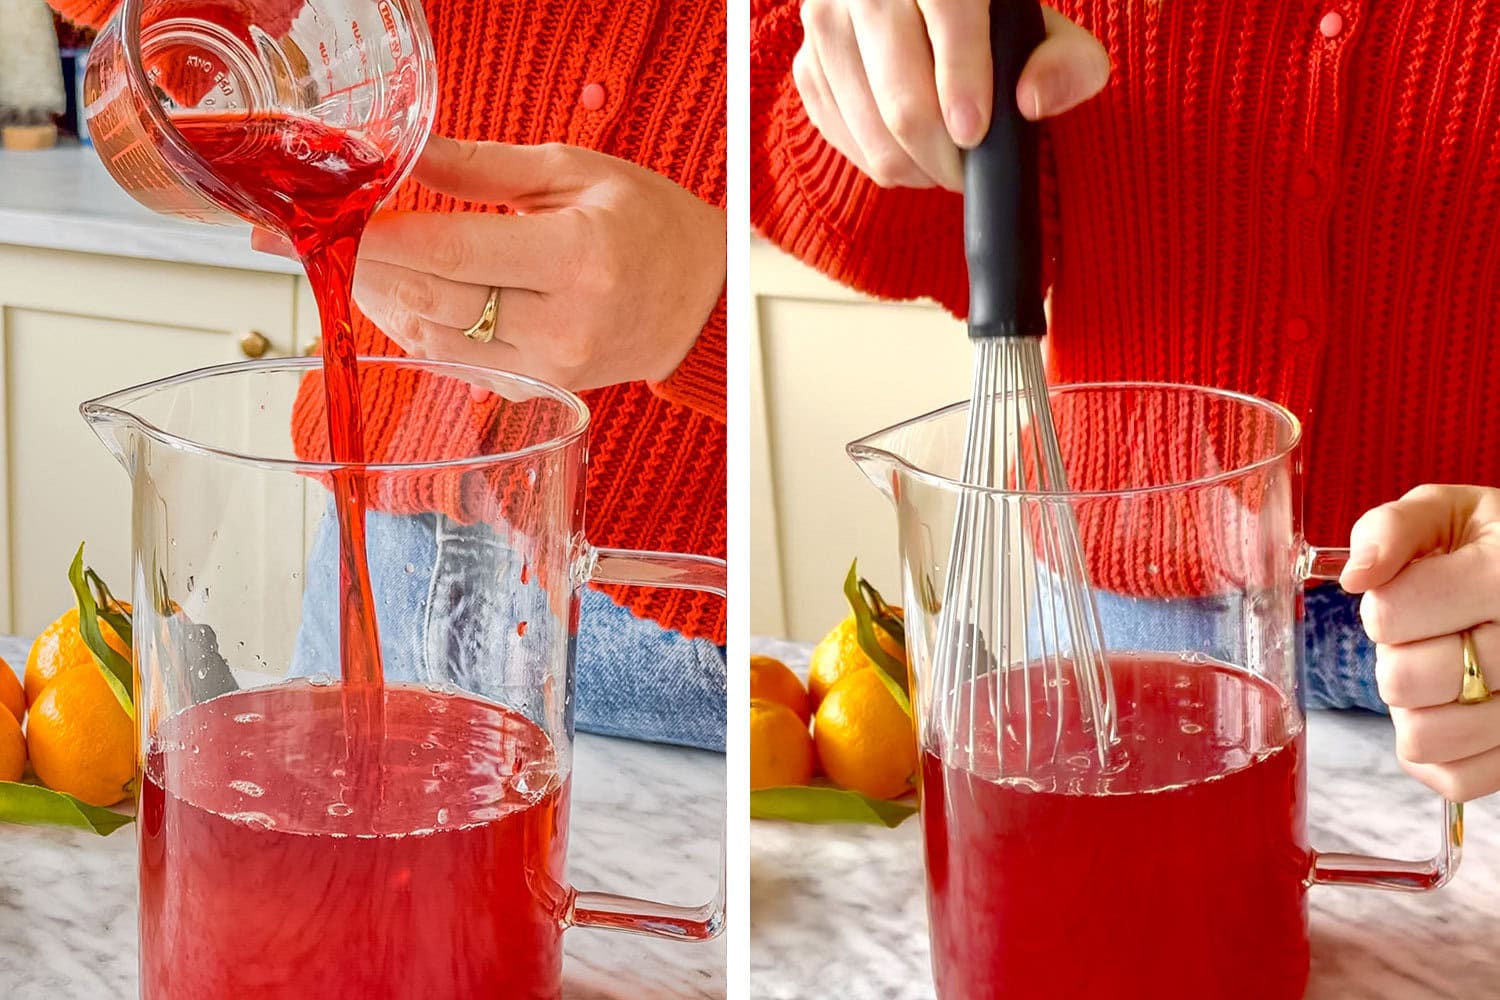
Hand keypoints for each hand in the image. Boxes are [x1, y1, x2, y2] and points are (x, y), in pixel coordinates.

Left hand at [256, 136, 725, 391]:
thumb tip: (405, 153)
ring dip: (383, 299)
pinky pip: (456, 362)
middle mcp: (563, 322)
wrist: (703, 304)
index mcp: (577, 257)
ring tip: (353, 261)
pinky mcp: (541, 389)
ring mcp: (551, 367)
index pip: (452, 252)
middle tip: (320, 235)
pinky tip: (399, 295)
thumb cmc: (649, 227)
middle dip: (365, 266)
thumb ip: (483, 168)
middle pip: (432, 299)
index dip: (379, 238)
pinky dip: (417, 327)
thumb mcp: (576, 173)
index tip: (331, 218)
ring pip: (433, 338)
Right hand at [793, 0, 1110, 190]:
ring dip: (913, 166)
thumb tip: (1033, 102)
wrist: (919, 8)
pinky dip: (879, 159)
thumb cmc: (991, 22)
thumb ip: (1067, 63)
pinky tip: (910, 153)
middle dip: (940, 152)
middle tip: (967, 172)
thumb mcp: (1043, 30)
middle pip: (901, 94)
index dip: (961, 79)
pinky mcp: (807, 62)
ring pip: (868, 126)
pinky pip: (841, 134)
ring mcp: (827, 23)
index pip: (947, 14)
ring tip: (944, 165)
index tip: (973, 132)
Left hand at [1340, 485, 1499, 801]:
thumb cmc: (1491, 546)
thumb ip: (1391, 530)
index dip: (1384, 604)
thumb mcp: (1448, 512)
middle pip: (1404, 681)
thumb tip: (1356, 576)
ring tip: (1445, 670)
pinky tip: (1452, 709)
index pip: (1390, 614)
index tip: (1413, 591)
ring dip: (1413, 706)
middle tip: (1430, 635)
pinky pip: (1454, 780)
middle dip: (1396, 654)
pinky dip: (1436, 752)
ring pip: (1425, 737)